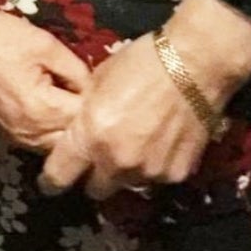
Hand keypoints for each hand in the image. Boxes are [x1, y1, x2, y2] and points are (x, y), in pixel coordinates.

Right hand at [0, 0, 89, 152]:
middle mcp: (29, 134)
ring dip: (69, 129)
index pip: (85, 119)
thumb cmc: (2, 38)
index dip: (97, 101)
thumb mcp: (48, 46)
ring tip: (76, 99)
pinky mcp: (8, 133)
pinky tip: (58, 107)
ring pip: (56, 146)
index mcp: (42, 112)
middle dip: (85, 121)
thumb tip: (94, 88)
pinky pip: (40, 141)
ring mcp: (16, 137)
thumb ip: (76, 70)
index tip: (102, 85)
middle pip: (72, 141)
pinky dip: (53, 130)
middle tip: (93, 94)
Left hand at [38, 0, 249, 200]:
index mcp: (91, 135)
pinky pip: (158, 177)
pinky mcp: (176, 173)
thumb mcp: (101, 78)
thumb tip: (80, 124)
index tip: (55, 176)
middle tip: (107, 152)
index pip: (58, 176)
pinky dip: (159, 164)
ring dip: (129, 169)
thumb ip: (86, 111)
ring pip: (129, 184)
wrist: (197, 61)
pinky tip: (168, 139)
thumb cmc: (145, 60)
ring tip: (144, 140)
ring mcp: (148, 171)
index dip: (53, 178)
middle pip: (95, 190)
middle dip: (97, 174)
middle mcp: (116, 161)